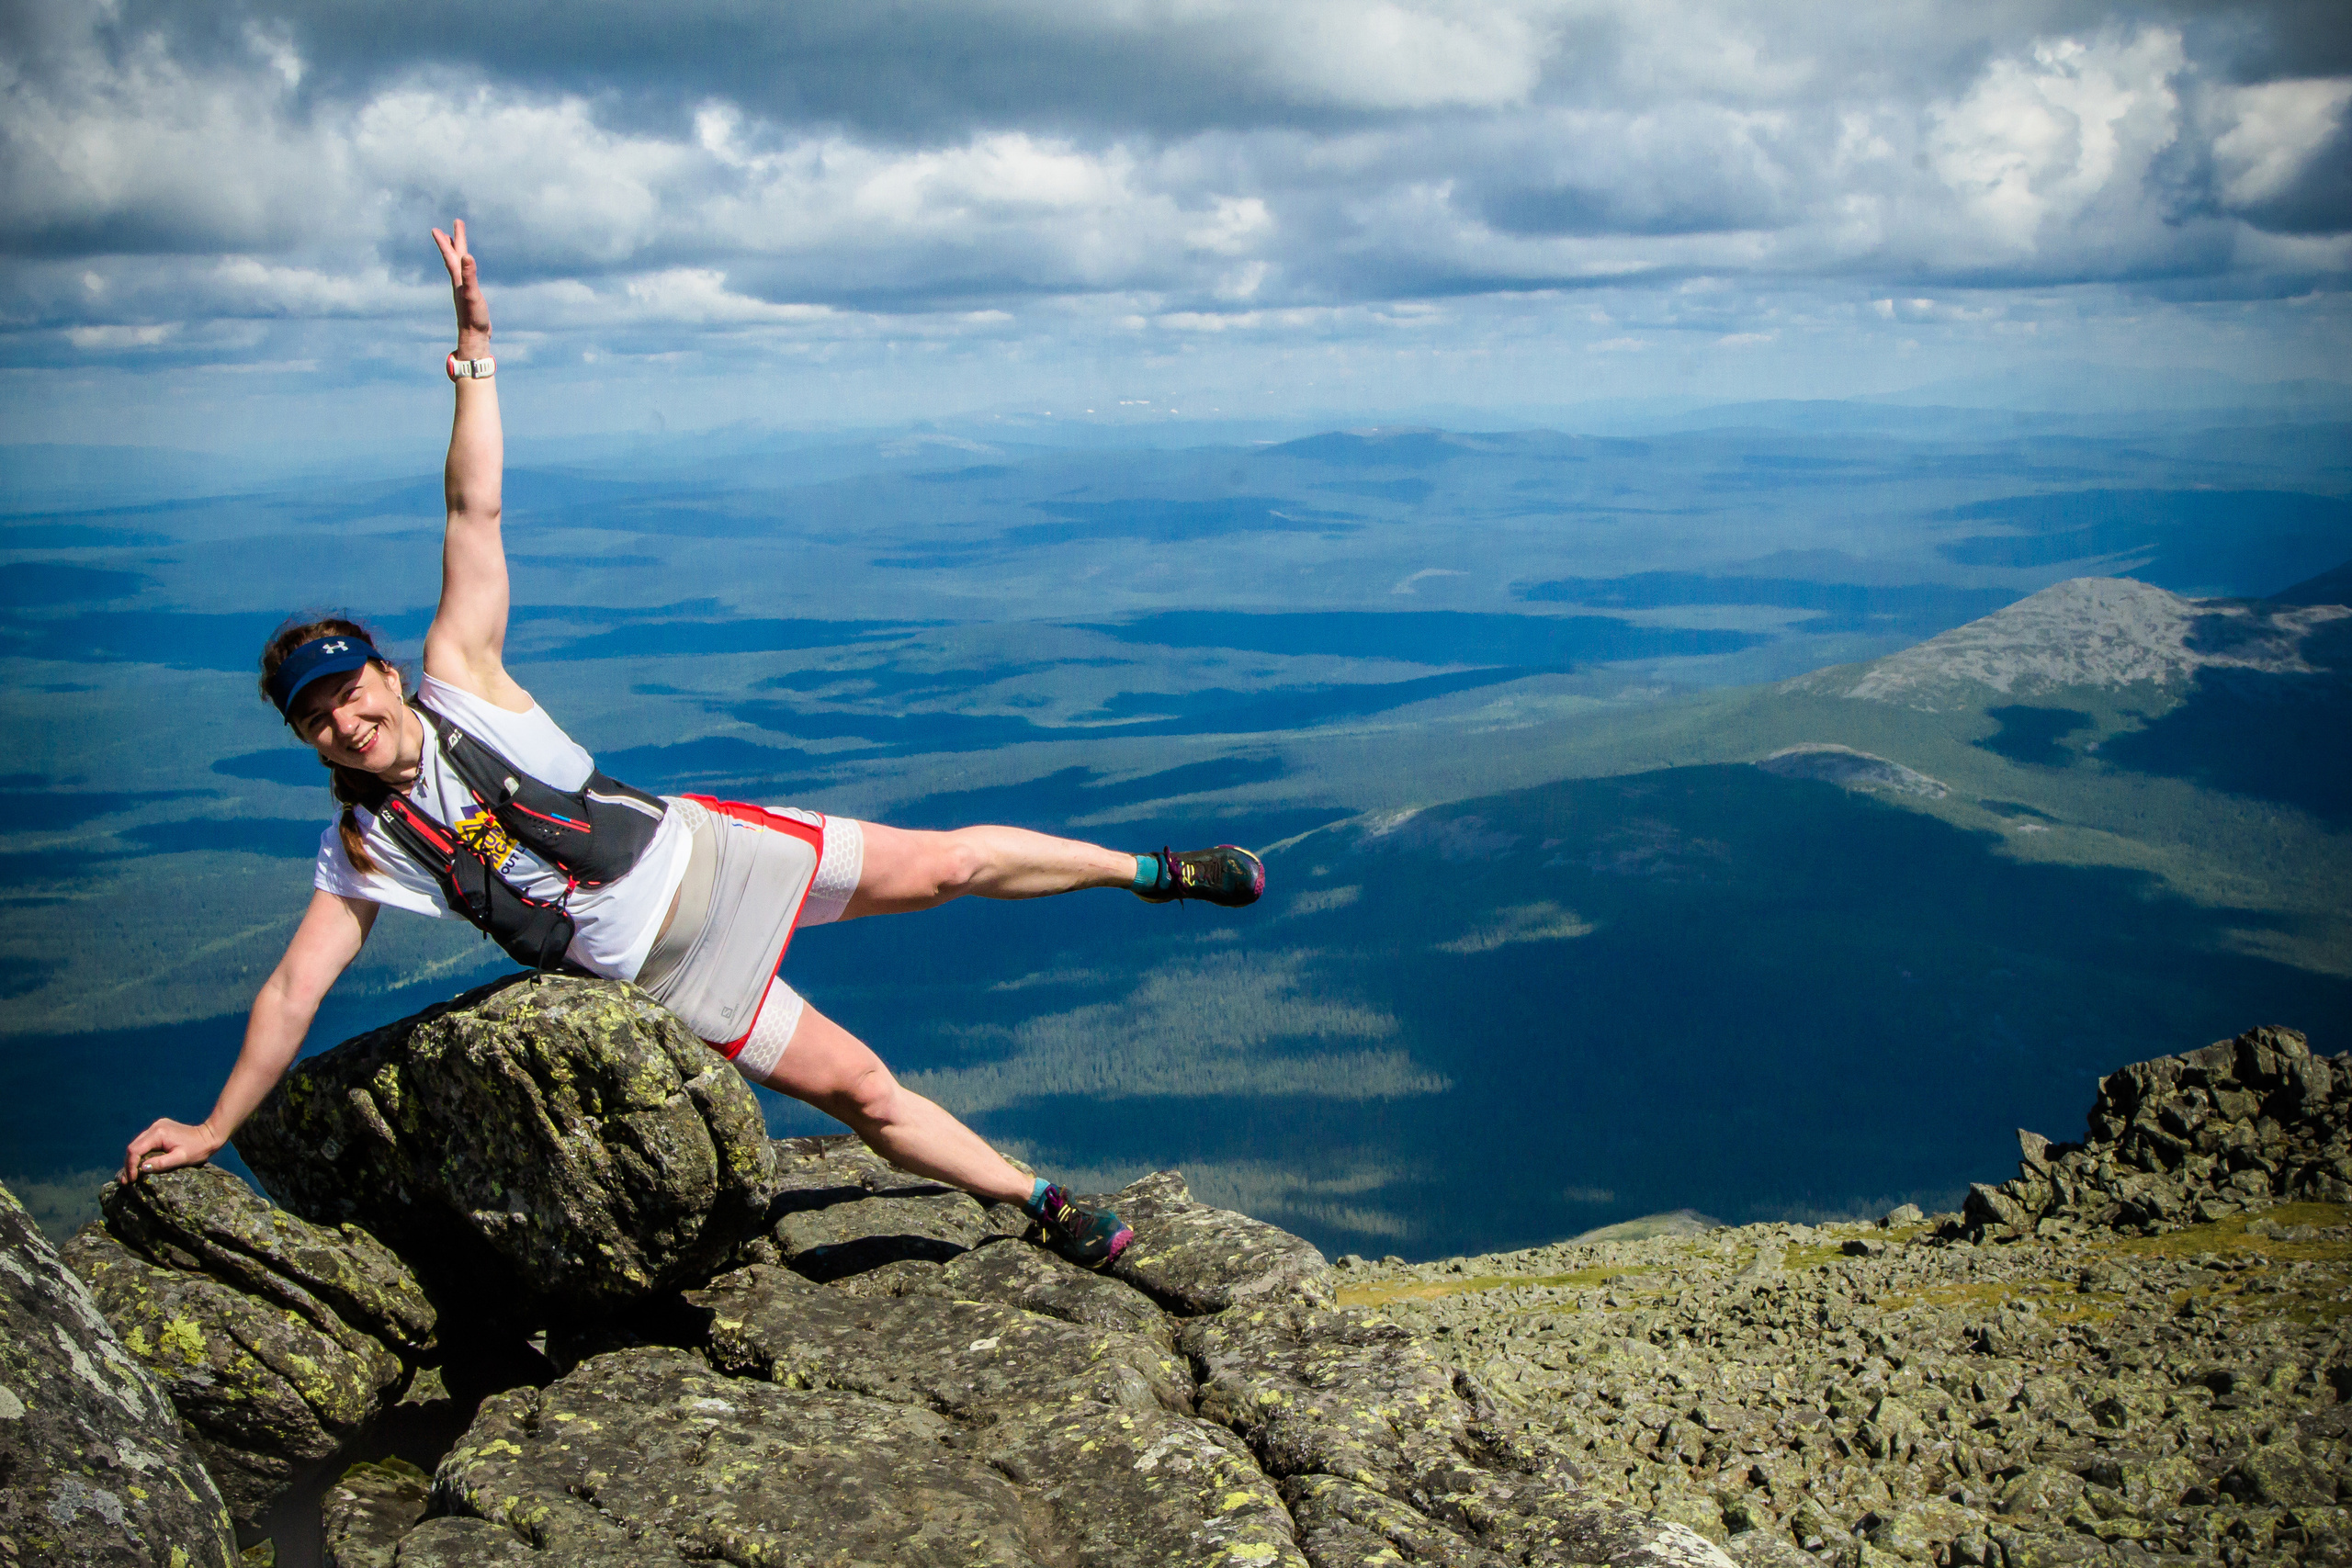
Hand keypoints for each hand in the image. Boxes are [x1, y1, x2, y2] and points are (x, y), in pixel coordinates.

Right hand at [122, 1118, 223, 1184]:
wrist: (210, 1135)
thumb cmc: (198, 1149)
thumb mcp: (181, 1159)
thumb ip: (161, 1163)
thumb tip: (142, 1168)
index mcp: (158, 1133)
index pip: (135, 1150)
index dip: (131, 1166)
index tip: (131, 1179)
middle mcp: (155, 1127)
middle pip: (133, 1147)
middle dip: (129, 1164)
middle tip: (127, 1181)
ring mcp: (157, 1126)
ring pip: (137, 1144)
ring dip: (133, 1159)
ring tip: (131, 1176)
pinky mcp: (160, 1128)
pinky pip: (145, 1142)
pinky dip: (141, 1153)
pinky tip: (139, 1165)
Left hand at [432, 220, 491, 353]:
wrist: (474, 336)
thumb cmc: (473, 317)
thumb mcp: (472, 294)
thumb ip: (469, 275)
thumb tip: (466, 255)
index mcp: (458, 280)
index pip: (451, 257)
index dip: (445, 243)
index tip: (436, 229)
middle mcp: (459, 282)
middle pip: (455, 257)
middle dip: (454, 240)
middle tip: (456, 223)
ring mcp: (464, 289)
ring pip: (459, 266)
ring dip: (457, 253)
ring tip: (456, 245)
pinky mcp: (470, 296)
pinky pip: (466, 276)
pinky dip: (466, 268)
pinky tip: (467, 270)